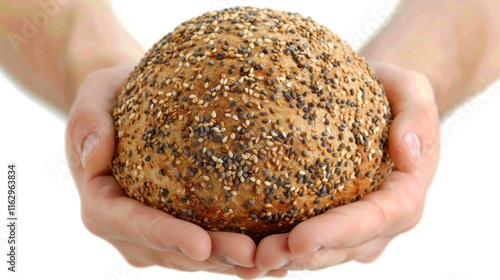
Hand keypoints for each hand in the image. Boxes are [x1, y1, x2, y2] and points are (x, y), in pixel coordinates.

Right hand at [65, 65, 283, 278]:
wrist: (123, 107)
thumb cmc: (109, 96)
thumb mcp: (92, 95)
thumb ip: (88, 122)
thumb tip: (95, 159)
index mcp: (102, 204)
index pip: (132, 225)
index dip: (166, 237)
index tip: (201, 244)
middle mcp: (127, 230)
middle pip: (170, 251)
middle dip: (210, 258)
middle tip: (251, 255)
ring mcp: (153, 235)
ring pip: (192, 257)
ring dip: (228, 262)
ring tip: (270, 261)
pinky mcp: (177, 228)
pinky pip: (206, 244)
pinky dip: (235, 250)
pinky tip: (271, 253)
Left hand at [254, 62, 440, 270]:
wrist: (381, 101)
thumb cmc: (394, 92)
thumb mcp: (412, 89)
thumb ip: (417, 116)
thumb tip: (407, 153)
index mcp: (405, 195)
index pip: (375, 220)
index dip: (338, 233)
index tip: (300, 239)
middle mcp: (383, 220)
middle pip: (345, 247)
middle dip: (306, 257)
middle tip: (264, 256)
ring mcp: (360, 225)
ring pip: (326, 252)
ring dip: (289, 259)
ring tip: (250, 259)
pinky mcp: (336, 219)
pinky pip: (311, 238)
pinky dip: (282, 244)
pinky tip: (249, 246)